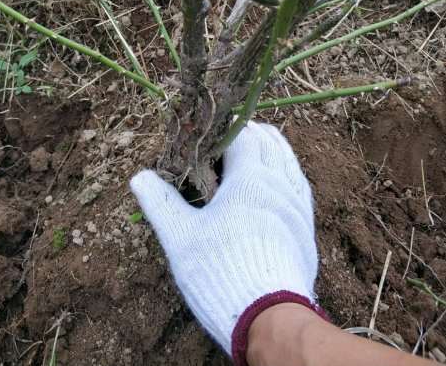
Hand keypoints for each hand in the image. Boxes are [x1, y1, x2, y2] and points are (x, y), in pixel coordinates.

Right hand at [130, 122, 322, 360]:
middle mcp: (278, 183)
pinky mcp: (306, 226)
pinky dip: (286, 172)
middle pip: (269, 142)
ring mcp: (297, 204)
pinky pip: (298, 185)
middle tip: (230, 137)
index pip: (240, 136)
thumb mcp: (181, 236)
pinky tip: (279, 182)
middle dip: (249, 134)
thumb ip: (161, 202)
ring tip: (259, 147)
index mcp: (249, 177)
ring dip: (272, 149)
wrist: (269, 315)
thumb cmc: (219, 268)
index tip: (208, 134)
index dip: (223, 132)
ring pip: (288, 161)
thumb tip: (139, 176)